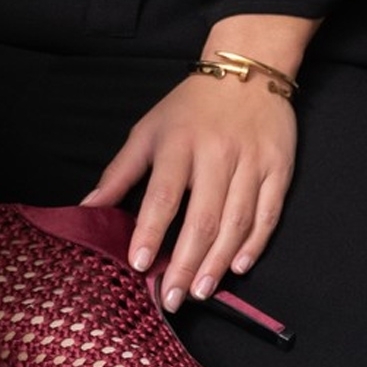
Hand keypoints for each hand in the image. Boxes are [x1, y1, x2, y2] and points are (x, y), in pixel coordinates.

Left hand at [82, 72, 297, 312]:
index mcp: (178, 143)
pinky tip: (237, 266)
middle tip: (172, 298)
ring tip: (201, 291)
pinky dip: (254, 244)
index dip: (151, 232)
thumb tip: (88, 208)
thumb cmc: (189, 107)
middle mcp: (216, 153)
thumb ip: (120, 172)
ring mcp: (251, 161)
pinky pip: (268, 213)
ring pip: (236, 221)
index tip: (140, 264)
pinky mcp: (279, 167)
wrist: (247, 69)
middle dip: (186, 263)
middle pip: (202, 217)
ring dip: (217, 262)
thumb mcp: (148, 130)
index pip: (163, 195)